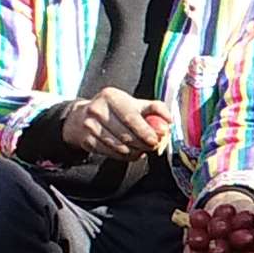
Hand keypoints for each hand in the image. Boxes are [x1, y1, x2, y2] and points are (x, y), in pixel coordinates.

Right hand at [51, 90, 176, 166]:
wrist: (84, 117)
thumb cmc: (117, 110)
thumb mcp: (135, 104)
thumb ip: (155, 109)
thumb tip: (169, 121)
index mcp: (111, 96)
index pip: (131, 117)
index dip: (145, 131)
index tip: (156, 140)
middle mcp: (97, 109)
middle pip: (125, 134)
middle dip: (142, 144)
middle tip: (152, 147)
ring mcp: (89, 126)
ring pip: (119, 147)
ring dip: (135, 151)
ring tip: (141, 149)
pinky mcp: (86, 140)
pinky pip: (110, 153)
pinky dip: (124, 156)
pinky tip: (130, 152)